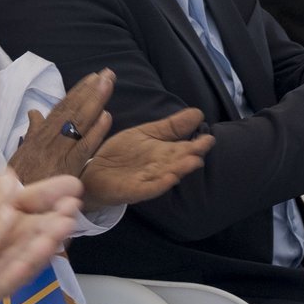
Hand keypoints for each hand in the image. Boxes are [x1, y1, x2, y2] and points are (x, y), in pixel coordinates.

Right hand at [7, 71, 113, 187]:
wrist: (10, 208)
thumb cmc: (17, 183)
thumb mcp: (21, 156)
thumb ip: (31, 134)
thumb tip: (34, 113)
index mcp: (37, 137)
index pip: (60, 110)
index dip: (77, 92)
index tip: (92, 78)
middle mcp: (45, 141)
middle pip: (70, 111)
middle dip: (90, 90)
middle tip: (107, 73)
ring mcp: (55, 154)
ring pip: (76, 123)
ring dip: (94, 101)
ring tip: (108, 84)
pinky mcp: (64, 170)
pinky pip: (82, 149)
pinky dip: (95, 132)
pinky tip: (107, 117)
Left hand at [80, 106, 211, 210]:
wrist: (94, 172)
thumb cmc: (123, 154)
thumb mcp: (147, 134)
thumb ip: (171, 126)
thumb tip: (198, 113)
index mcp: (164, 154)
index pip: (184, 148)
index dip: (197, 144)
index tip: (209, 137)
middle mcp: (159, 168)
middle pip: (177, 162)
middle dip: (190, 157)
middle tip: (202, 149)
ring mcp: (146, 180)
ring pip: (166, 175)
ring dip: (179, 170)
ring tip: (192, 162)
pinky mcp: (131, 190)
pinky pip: (147, 188)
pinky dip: (159, 185)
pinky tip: (170, 179)